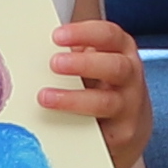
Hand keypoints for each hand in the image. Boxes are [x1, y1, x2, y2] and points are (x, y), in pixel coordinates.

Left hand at [40, 13, 153, 167]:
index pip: (109, 36)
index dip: (84, 33)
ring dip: (73, 99)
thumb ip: (73, 53)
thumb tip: (37, 49)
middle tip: (54, 63)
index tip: (57, 36)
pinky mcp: (122, 134)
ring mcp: (129, 106)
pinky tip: (57, 124)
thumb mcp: (95, 61)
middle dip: (83, 64)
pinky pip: (101, 132)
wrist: (129, 123)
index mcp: (122, 51)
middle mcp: (131, 76)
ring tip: (45, 97)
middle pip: (115, 66)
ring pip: (106, 102)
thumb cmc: (103, 85)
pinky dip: (76, 126)